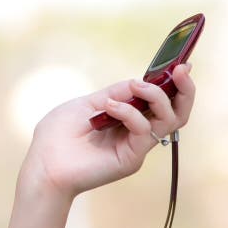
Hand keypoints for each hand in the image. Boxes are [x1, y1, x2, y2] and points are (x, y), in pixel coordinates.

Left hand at [20, 63, 194, 199]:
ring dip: (157, 97)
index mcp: (125, 117)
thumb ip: (113, 94)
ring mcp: (136, 145)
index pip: (157, 101)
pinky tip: (109, 107)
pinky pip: (144, 131)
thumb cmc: (58, 134)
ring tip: (137, 86)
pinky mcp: (132, 158)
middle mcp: (135, 131)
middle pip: (175, 112)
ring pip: (168, 120)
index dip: (171, 84)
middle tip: (181, 72)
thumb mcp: (86, 104)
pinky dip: (130, 113)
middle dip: (183, 90)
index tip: (179, 64)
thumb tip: (138, 81)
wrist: (44, 163)